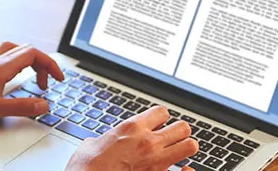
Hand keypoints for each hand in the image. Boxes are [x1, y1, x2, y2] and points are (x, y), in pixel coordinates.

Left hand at [0, 42, 64, 126]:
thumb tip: (43, 104)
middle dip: (43, 64)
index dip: (50, 64)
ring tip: (35, 79)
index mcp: (1, 67)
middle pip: (27, 50)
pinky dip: (18, 65)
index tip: (58, 78)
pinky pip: (6, 59)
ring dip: (30, 62)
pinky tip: (16, 79)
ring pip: (16, 52)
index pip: (33, 54)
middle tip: (47, 83)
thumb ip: (23, 107)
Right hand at [66, 106, 197, 170]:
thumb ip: (106, 139)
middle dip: (178, 132)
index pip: (162, 112)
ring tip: (177, 152)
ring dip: (185, 148)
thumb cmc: (86, 167)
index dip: (160, 119)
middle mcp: (149, 142)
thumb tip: (100, 142)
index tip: (156, 125)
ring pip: (191, 146)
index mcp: (132, 128)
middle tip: (170, 139)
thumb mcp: (91, 145)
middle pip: (183, 127)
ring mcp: (157, 162)